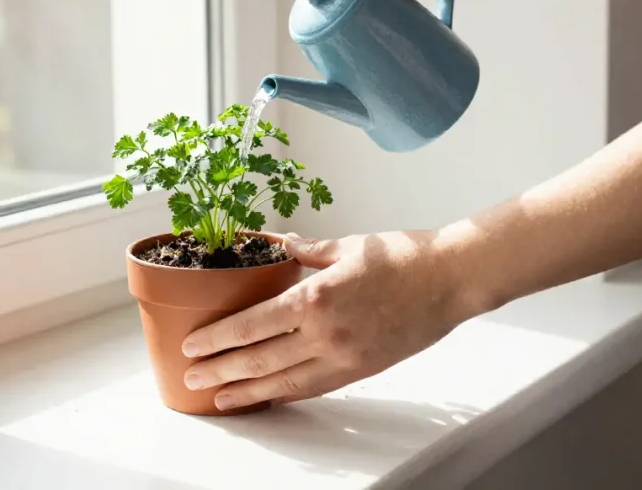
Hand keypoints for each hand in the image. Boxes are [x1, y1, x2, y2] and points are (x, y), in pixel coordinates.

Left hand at [181, 231, 470, 410]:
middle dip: (220, 371)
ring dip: (247, 391)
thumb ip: (307, 250)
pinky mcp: (362, 369)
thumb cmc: (401, 257)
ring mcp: (343, 356)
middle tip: (191, 378)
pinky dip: (286, 393)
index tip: (193, 346)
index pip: (251, 326)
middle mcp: (324, 333)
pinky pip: (315, 387)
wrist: (450, 279)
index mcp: (315, 297)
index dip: (218, 339)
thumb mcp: (346, 245)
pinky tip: (268, 397)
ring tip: (219, 399)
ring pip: (284, 382)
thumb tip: (279, 241)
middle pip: (259, 359)